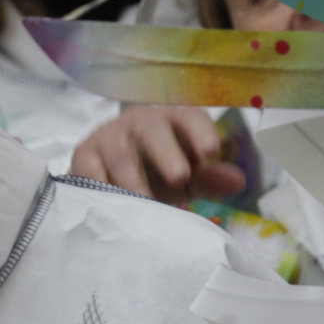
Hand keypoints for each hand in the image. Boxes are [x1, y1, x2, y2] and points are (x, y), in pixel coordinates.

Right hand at [71, 107, 243, 208]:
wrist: (114, 179)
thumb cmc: (158, 173)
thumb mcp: (187, 178)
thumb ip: (209, 179)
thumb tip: (238, 181)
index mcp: (172, 121)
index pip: (189, 117)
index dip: (200, 131)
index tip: (211, 149)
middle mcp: (140, 122)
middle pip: (152, 129)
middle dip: (166, 152)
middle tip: (180, 178)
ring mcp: (109, 136)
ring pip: (120, 152)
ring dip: (134, 180)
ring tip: (147, 204)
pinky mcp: (85, 155)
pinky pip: (90, 169)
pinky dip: (102, 187)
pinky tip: (114, 206)